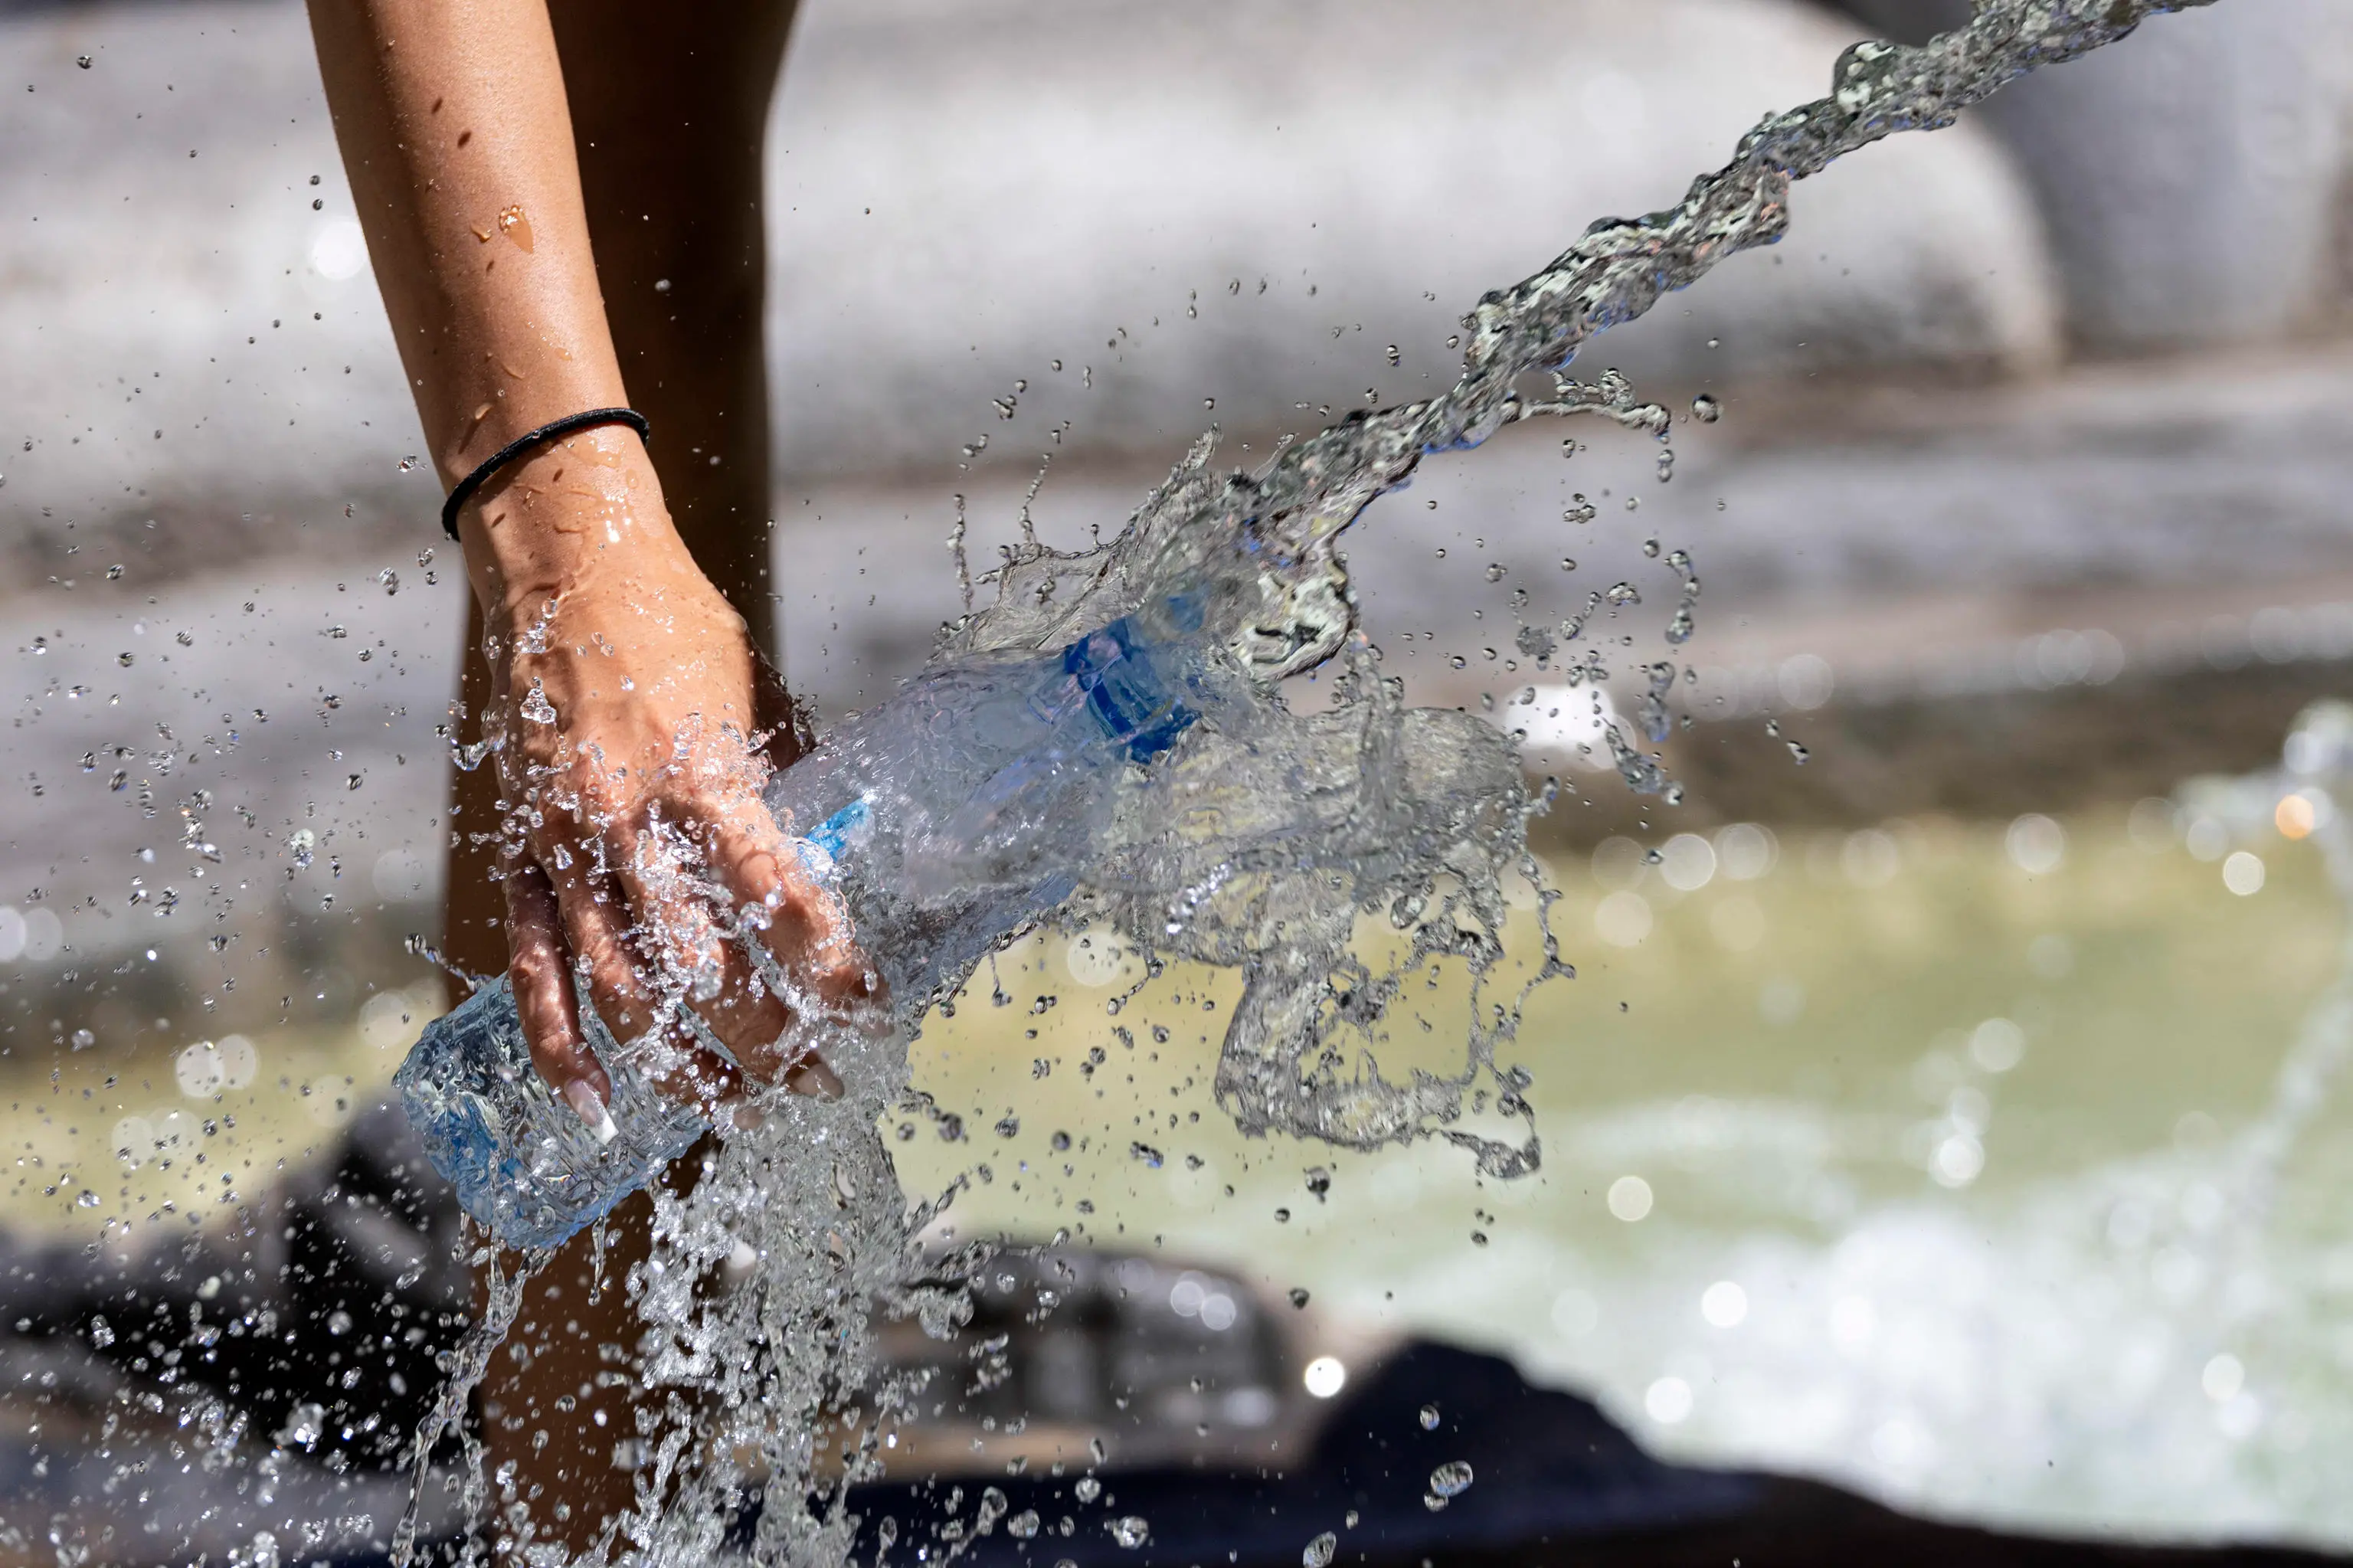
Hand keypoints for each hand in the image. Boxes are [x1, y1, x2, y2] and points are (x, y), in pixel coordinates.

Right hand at [464, 429, 875, 1127]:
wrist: (564, 565)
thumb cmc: (679, 628)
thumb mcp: (756, 701)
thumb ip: (783, 792)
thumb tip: (836, 860)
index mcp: (702, 777)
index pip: (780, 898)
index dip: (831, 967)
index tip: (873, 1009)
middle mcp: (628, 822)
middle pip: (702, 972)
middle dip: (768, 1041)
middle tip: (822, 1081)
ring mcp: (565, 846)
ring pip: (621, 992)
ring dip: (681, 1067)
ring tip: (739, 1111)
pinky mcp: (520, 856)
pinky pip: (533, 972)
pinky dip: (560, 1051)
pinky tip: (597, 1110)